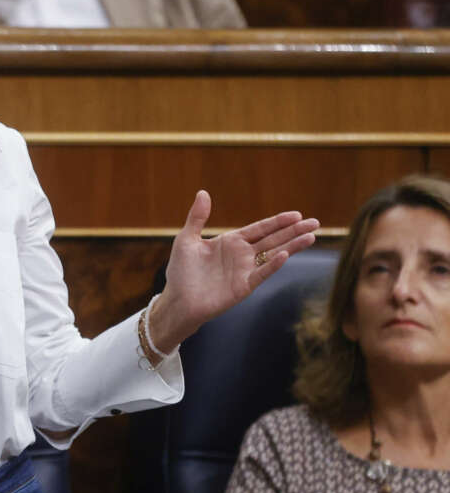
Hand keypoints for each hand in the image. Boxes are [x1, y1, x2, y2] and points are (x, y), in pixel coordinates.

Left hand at [149, 190, 320, 352]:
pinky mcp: (243, 287)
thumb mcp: (187, 239)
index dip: (278, 222)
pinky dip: (272, 265)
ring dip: (291, 246)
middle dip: (293, 231)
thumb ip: (197, 217)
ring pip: (273, 254)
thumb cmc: (181, 271)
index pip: (260, 229)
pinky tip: (284, 255)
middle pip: (272, 239)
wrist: (177, 300)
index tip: (297, 214)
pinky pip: (261, 273)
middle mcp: (242, 255)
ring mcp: (245, 271)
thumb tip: (203, 192)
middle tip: (315, 222)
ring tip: (311, 236)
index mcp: (231, 242)